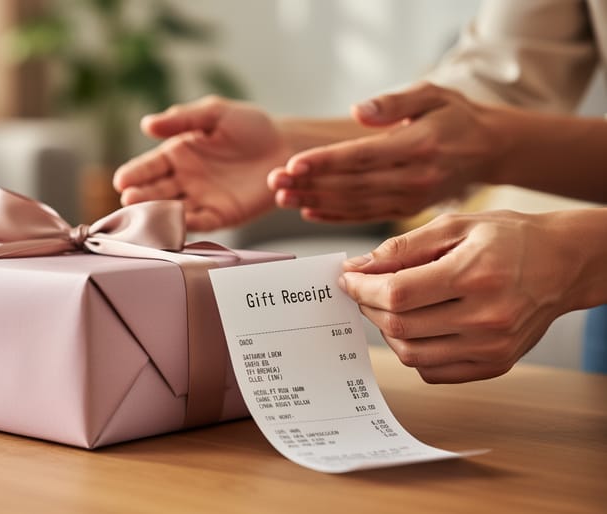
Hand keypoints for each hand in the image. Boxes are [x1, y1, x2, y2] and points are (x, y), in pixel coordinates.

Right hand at [113, 96, 291, 231]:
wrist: (286, 146)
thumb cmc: (251, 126)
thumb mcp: (215, 113)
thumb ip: (182, 118)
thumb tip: (146, 124)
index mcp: (179, 153)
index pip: (150, 166)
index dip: (135, 173)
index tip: (121, 180)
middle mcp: (185, 179)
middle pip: (156, 191)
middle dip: (141, 197)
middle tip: (129, 199)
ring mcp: (202, 199)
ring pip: (173, 209)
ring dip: (158, 214)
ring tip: (145, 215)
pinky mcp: (221, 215)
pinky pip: (200, 222)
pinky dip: (187, 225)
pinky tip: (175, 224)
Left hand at [268, 82, 508, 221]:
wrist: (488, 149)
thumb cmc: (454, 116)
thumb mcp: (432, 94)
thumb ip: (394, 102)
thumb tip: (356, 111)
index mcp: (419, 146)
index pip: (363, 156)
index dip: (325, 161)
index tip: (292, 163)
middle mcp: (415, 177)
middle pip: (352, 184)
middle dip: (309, 184)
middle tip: (274, 181)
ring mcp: (411, 199)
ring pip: (355, 204)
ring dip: (315, 200)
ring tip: (282, 196)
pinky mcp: (406, 211)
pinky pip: (364, 216)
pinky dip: (335, 216)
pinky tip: (308, 211)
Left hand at [337, 210, 591, 382]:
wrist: (564, 263)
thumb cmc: (509, 238)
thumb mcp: (455, 226)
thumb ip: (403, 247)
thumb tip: (358, 267)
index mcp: (474, 275)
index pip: (398, 293)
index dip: (362, 287)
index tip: (348, 278)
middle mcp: (486, 317)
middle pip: (400, 325)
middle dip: (369, 307)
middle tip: (364, 290)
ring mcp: (492, 347)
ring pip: (412, 354)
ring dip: (388, 330)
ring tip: (390, 306)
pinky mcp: (495, 365)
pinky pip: (433, 371)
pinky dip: (414, 351)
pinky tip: (417, 326)